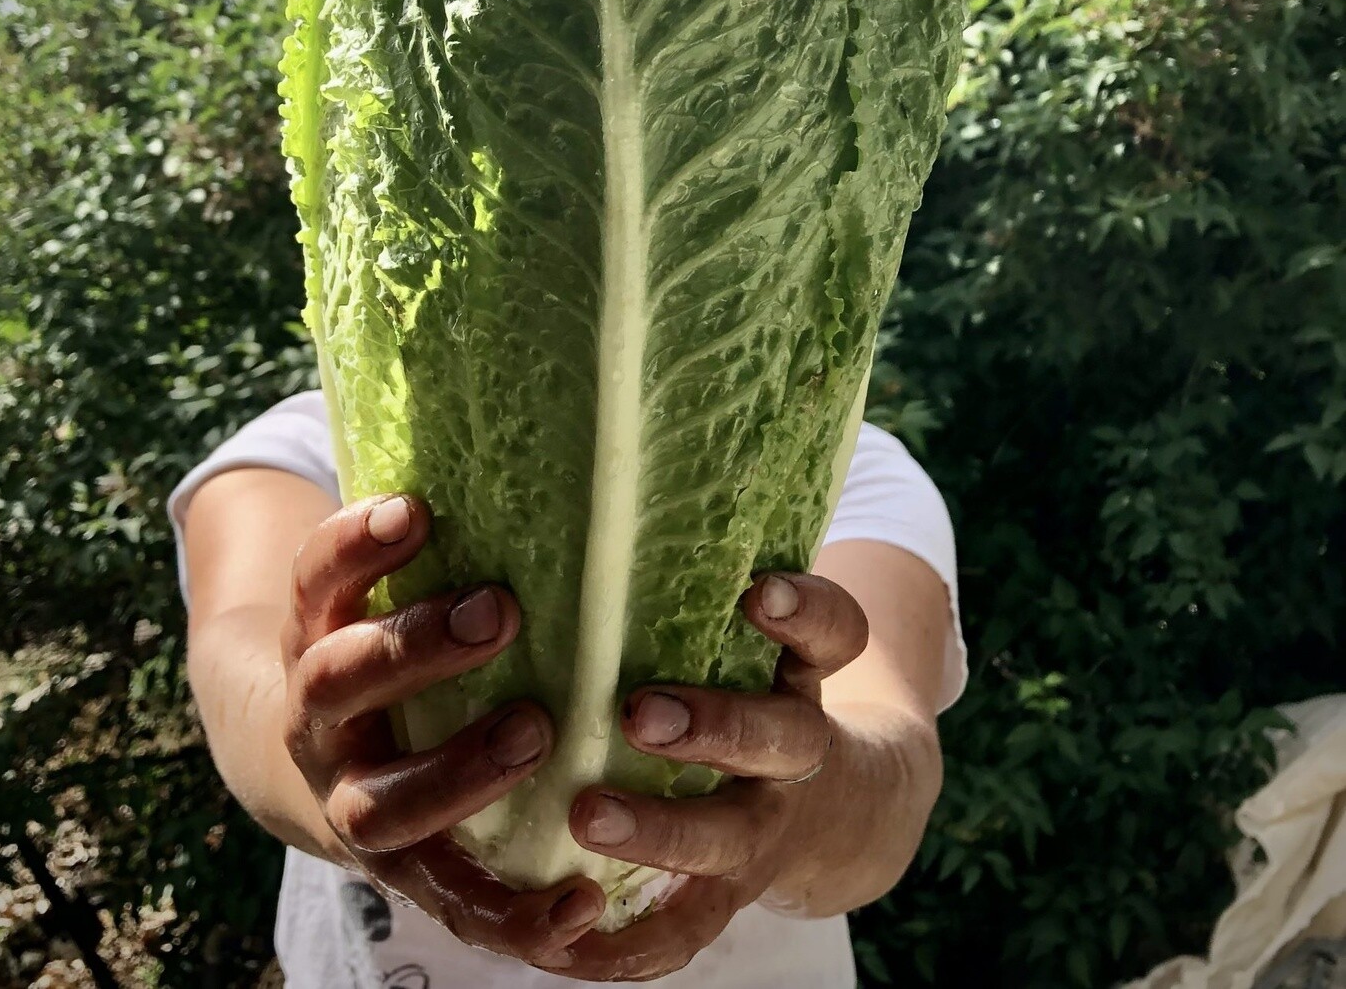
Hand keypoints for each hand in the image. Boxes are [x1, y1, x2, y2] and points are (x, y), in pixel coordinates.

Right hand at [280, 494, 606, 968]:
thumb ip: (431, 531)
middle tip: (499, 609)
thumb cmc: (382, 643)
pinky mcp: (405, 872)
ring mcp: (353, 800)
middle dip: (414, 648)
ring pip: (384, 803)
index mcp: (317, 633)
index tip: (415, 506)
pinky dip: (514, 915)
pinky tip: (581, 903)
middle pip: (340, 683)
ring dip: (458, 773)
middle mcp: (321, 718)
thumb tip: (518, 414)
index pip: (318, 579)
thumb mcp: (382, 586)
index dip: (356, 545)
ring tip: (538, 732)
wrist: (315, 766)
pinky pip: (454, 903)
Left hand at [558, 572, 869, 981]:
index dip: (804, 612)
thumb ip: (697, 573)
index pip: (832, 634)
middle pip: (777, 738)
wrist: (841, 811)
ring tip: (585, 814)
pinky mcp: (729, 893)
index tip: (756, 590)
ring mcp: (766, 828)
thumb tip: (598, 468)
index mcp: (800, 674)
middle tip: (642, 711)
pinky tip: (568, 941)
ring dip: (661, 832)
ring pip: (728, 837)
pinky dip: (630, 945)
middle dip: (714, 726)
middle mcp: (793, 750)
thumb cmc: (761, 682)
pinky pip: (685, 931)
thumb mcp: (760, 631)